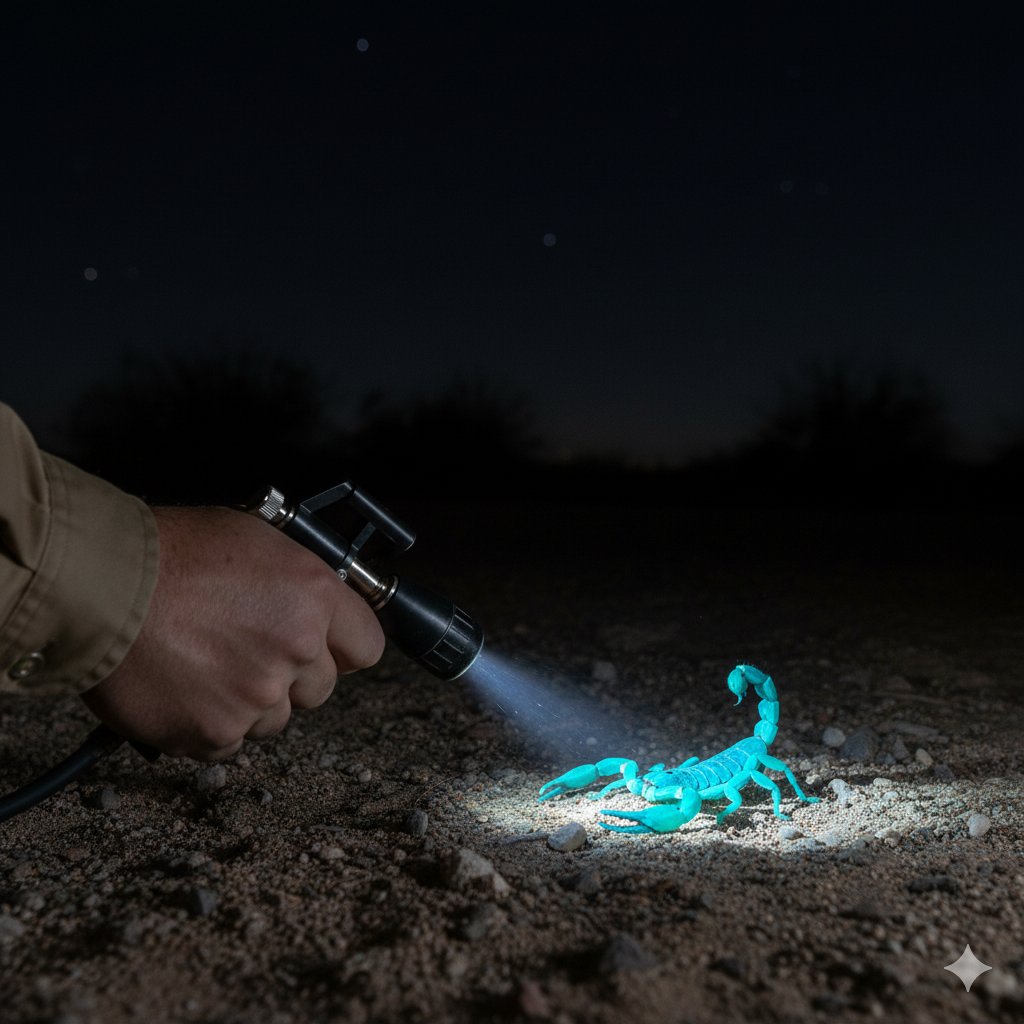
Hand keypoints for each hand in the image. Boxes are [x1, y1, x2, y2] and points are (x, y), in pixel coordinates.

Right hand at [81, 506, 384, 759]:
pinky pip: (230, 742)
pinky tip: (185, 686)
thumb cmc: (173, 552)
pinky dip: (209, 723)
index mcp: (314, 595)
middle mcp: (295, 648)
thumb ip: (303, 582)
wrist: (100, 585)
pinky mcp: (215, 731)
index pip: (367, 647)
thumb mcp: (258, 540)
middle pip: (320, 688)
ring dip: (249, 700)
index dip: (343, 648)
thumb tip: (328, 608)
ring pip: (275, 718)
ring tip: (206, 662)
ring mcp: (257, 695)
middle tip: (245, 648)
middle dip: (292, 675)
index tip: (325, 648)